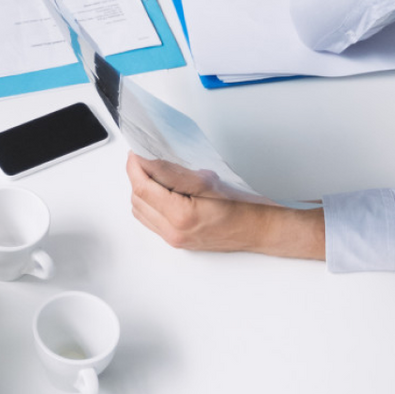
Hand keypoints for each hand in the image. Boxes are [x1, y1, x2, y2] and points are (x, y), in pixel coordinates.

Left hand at [126, 153, 323, 257]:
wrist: (259, 230)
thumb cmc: (243, 207)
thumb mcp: (209, 182)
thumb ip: (176, 173)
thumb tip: (152, 161)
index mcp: (181, 217)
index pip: (143, 188)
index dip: (135, 167)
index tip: (135, 153)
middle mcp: (173, 232)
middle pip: (137, 199)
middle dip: (137, 176)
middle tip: (143, 158)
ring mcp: (174, 239)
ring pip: (140, 211)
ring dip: (141, 190)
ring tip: (152, 173)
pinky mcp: (176, 240)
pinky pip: (149, 220)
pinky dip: (148, 203)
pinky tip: (159, 191)